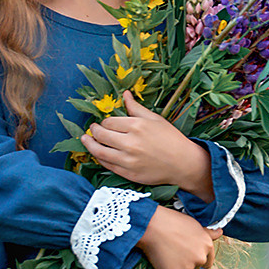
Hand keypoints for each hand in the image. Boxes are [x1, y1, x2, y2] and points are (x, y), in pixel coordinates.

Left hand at [82, 88, 211, 196]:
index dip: (104, 122)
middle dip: (94, 131)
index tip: (104, 123)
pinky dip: (99, 158)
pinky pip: (107, 165)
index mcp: (137, 126)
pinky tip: (97, 153)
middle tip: (92, 129)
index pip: (109, 122)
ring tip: (85, 139)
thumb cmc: (170, 139)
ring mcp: (128, 160)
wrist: (183, 164)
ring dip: (89, 144)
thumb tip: (125, 94)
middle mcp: (130, 143)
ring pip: (99, 151)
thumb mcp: (155, 119)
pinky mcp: (129, 174)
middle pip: (101, 135)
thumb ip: (136, 108)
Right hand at [138, 208, 221, 268]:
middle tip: (171, 252)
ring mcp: (187, 267)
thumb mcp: (194, 224)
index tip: (186, 255)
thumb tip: (220, 232)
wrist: (152, 225)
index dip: (196, 259)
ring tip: (164, 255)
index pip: (207, 262)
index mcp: (207, 245)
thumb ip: (208, 233)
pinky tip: (159, 266)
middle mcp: (200, 258)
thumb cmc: (171, 221)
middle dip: (184, 264)